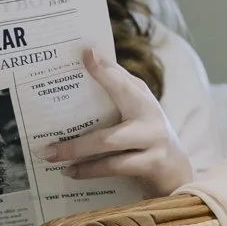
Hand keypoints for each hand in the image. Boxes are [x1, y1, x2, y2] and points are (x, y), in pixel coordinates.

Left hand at [39, 48, 192, 197]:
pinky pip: (114, 166)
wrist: (176, 172)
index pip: (121, 78)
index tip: (85, 54)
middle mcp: (150, 113)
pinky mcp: (153, 163)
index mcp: (142, 97)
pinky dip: (89, 170)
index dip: (104, 67)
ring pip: (108, 141)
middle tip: (53, 107)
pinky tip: (71, 172)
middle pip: (117, 107)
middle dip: (88, 89)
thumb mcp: (135, 113)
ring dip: (76, 148)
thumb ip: (115, 94)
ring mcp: (154, 139)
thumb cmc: (146, 137)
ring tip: (51, 154)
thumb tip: (83, 70)